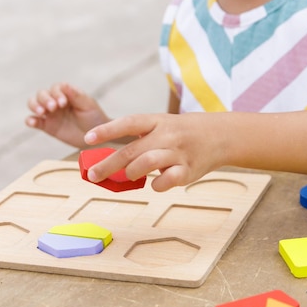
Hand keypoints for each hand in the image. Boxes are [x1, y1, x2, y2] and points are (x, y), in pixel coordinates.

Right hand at [26, 83, 108, 147]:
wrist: (96, 137)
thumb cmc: (94, 117)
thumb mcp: (88, 105)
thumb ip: (76, 95)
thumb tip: (64, 85)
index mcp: (66, 93)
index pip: (56, 88)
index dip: (57, 94)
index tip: (63, 103)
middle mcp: (55, 101)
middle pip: (42, 94)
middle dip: (45, 99)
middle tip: (53, 108)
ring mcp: (50, 113)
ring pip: (34, 104)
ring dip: (34, 106)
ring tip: (41, 112)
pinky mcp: (46, 126)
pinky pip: (33, 121)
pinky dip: (30, 120)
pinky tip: (32, 122)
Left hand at [83, 113, 227, 191]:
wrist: (220, 136)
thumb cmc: (183, 133)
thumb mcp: (163, 126)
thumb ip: (140, 141)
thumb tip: (111, 163)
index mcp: (157, 121)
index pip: (129, 123)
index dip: (107, 130)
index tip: (87, 138)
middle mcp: (167, 135)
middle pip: (131, 150)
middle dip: (108, 164)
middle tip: (93, 175)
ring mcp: (178, 152)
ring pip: (146, 163)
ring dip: (132, 173)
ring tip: (129, 177)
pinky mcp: (188, 170)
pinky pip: (166, 181)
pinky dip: (156, 185)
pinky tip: (155, 184)